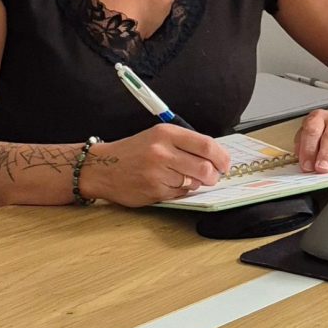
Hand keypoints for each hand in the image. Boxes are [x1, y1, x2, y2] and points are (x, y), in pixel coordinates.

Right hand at [84, 126, 230, 207]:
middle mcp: (162, 151)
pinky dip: (182, 192)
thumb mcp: (158, 136)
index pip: (206, 145)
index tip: (225, 163)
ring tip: (188, 179)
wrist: (103, 167)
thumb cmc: (134, 151)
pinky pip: (180, 194)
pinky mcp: (154, 191)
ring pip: (194, 183)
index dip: (221, 157)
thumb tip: (214, 156)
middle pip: (204, 167)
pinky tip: (171, 185)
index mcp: (166, 133)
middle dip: (214, 175)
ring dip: (197, 184)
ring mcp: (157, 173)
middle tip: (213, 176)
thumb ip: (185, 143)